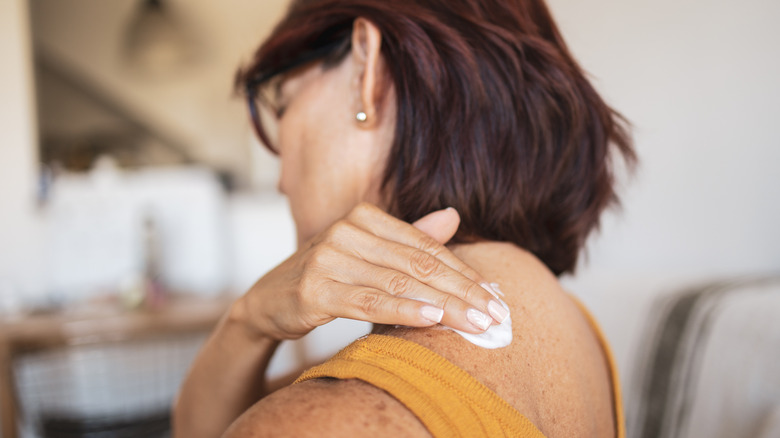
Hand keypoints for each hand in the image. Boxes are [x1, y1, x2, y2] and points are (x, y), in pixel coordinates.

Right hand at [233, 203, 507, 339]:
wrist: (268, 301)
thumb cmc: (327, 277)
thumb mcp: (369, 254)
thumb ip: (410, 238)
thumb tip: (453, 216)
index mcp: (364, 216)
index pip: (425, 246)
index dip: (462, 272)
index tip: (493, 296)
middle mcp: (346, 230)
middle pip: (418, 264)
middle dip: (462, 292)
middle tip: (495, 315)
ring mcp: (328, 257)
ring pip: (398, 283)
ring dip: (443, 305)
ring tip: (475, 323)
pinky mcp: (314, 288)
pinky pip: (368, 301)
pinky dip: (403, 310)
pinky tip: (432, 319)